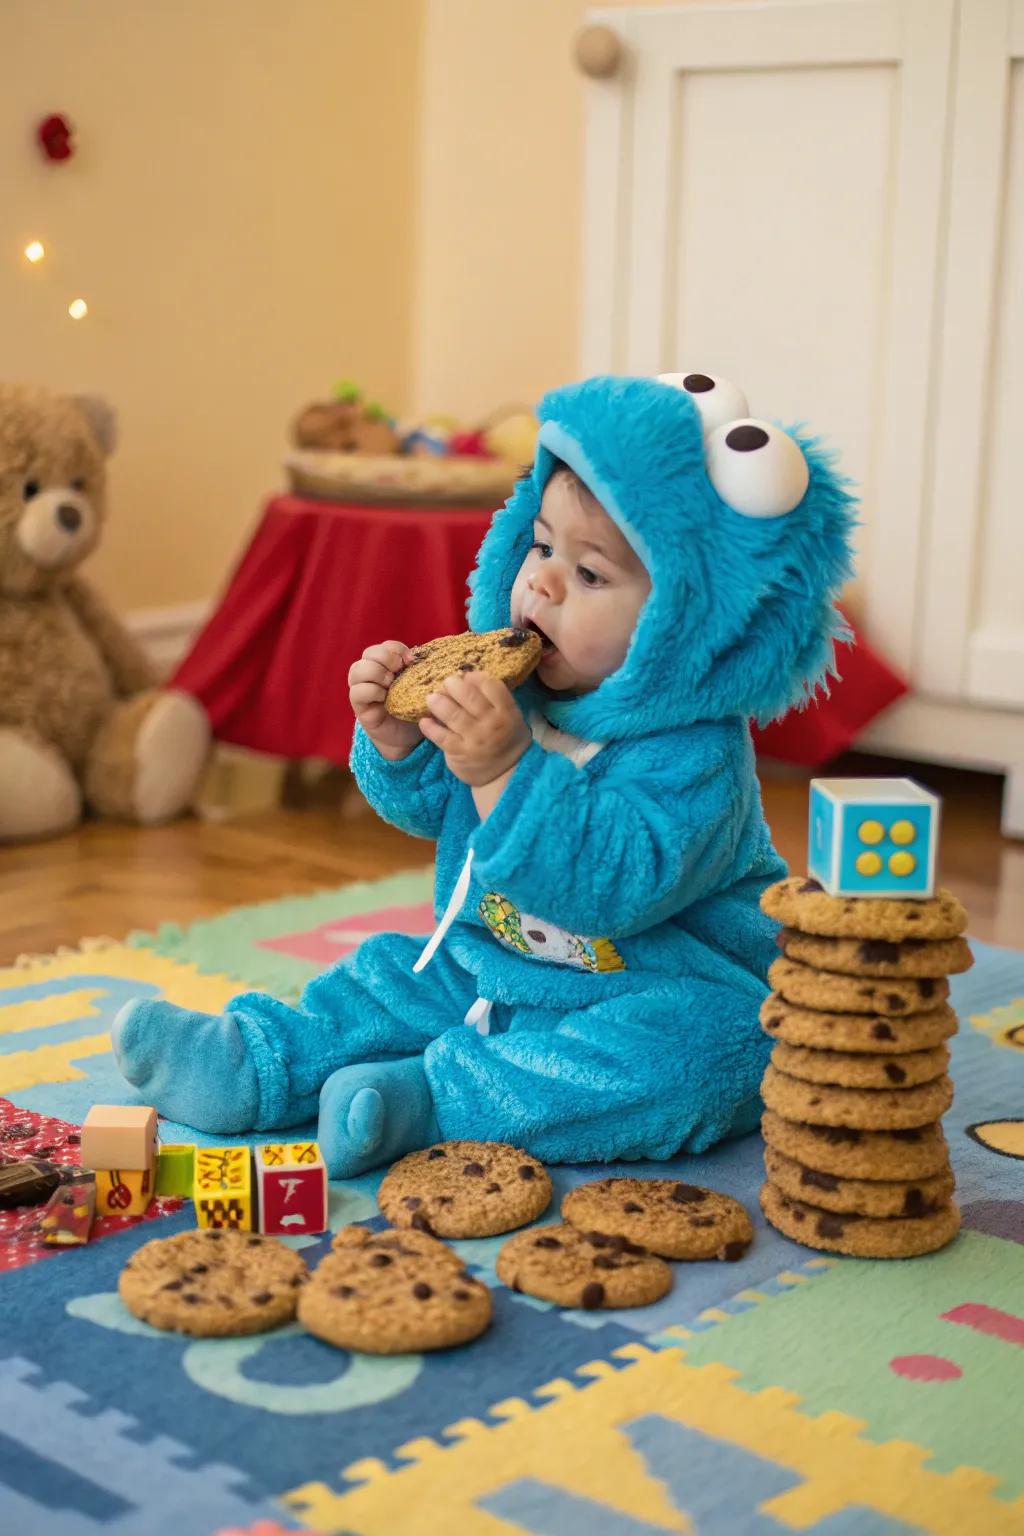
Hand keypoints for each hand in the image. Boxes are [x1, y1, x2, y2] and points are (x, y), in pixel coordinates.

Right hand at [348, 640, 422, 760]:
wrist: (408, 736)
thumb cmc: (416, 708)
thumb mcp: (423, 687)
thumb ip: (425, 672)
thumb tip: (435, 660)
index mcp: (387, 664)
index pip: (386, 645)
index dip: (397, 649)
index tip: (412, 661)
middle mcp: (371, 672)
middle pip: (369, 652)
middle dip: (386, 657)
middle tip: (399, 670)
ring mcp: (362, 687)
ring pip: (357, 669)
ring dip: (376, 672)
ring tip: (391, 684)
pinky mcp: (359, 705)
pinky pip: (357, 692)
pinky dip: (371, 691)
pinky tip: (384, 699)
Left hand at [419, 672, 530, 786]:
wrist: (504, 774)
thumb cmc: (504, 737)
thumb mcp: (509, 716)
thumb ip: (492, 698)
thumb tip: (466, 676)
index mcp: (507, 711)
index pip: (491, 686)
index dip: (475, 677)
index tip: (465, 676)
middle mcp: (492, 723)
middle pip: (469, 696)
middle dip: (453, 685)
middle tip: (445, 683)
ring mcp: (475, 739)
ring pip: (452, 714)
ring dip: (438, 702)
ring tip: (431, 698)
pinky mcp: (459, 752)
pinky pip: (440, 736)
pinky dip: (430, 727)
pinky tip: (424, 721)